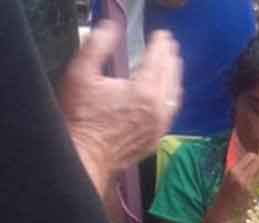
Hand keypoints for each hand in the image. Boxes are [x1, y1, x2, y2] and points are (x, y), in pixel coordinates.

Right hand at [61, 21, 181, 191]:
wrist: (86, 156)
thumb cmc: (81, 117)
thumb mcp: (81, 74)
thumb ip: (97, 46)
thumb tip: (111, 28)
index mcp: (143, 92)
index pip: (157, 61)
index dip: (160, 45)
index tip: (162, 35)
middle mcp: (157, 110)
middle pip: (170, 78)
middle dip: (170, 59)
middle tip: (170, 46)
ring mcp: (159, 128)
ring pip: (174, 98)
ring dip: (174, 78)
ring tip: (174, 65)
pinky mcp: (155, 140)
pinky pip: (170, 115)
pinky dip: (171, 99)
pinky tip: (167, 95)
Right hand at [211, 152, 258, 222]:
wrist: (222, 214)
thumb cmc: (226, 199)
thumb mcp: (230, 181)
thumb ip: (241, 172)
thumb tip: (255, 164)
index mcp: (232, 170)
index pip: (250, 156)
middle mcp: (238, 174)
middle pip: (258, 160)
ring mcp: (245, 184)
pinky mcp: (252, 193)